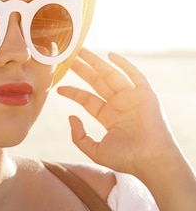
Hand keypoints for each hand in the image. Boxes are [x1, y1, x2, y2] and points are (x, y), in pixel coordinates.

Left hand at [57, 48, 176, 177]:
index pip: (87, 99)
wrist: (150, 160)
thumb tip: (70, 117)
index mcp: (109, 117)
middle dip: (83, 70)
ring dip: (97, 63)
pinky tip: (110, 55)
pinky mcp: (145, 94)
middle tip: (69, 57)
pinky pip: (134, 75)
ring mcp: (132, 98)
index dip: (73, 92)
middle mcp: (119, 105)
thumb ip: (79, 136)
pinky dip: (124, 64)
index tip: (59, 88)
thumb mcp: (95, 150)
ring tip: (82, 51)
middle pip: (97, 82)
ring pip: (111, 75)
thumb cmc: (126, 159)